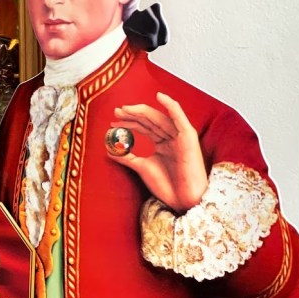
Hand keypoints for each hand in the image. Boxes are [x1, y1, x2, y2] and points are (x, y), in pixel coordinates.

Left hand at [112, 91, 207, 212]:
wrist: (183, 201)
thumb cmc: (167, 186)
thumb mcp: (142, 168)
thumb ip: (127, 157)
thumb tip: (110, 150)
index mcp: (162, 142)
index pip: (143, 126)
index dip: (128, 122)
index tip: (113, 122)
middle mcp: (171, 136)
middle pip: (150, 120)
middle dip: (132, 114)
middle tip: (116, 111)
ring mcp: (180, 136)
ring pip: (159, 118)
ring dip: (143, 111)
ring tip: (126, 109)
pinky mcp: (188, 137)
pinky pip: (179, 118)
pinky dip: (171, 106)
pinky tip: (160, 96)